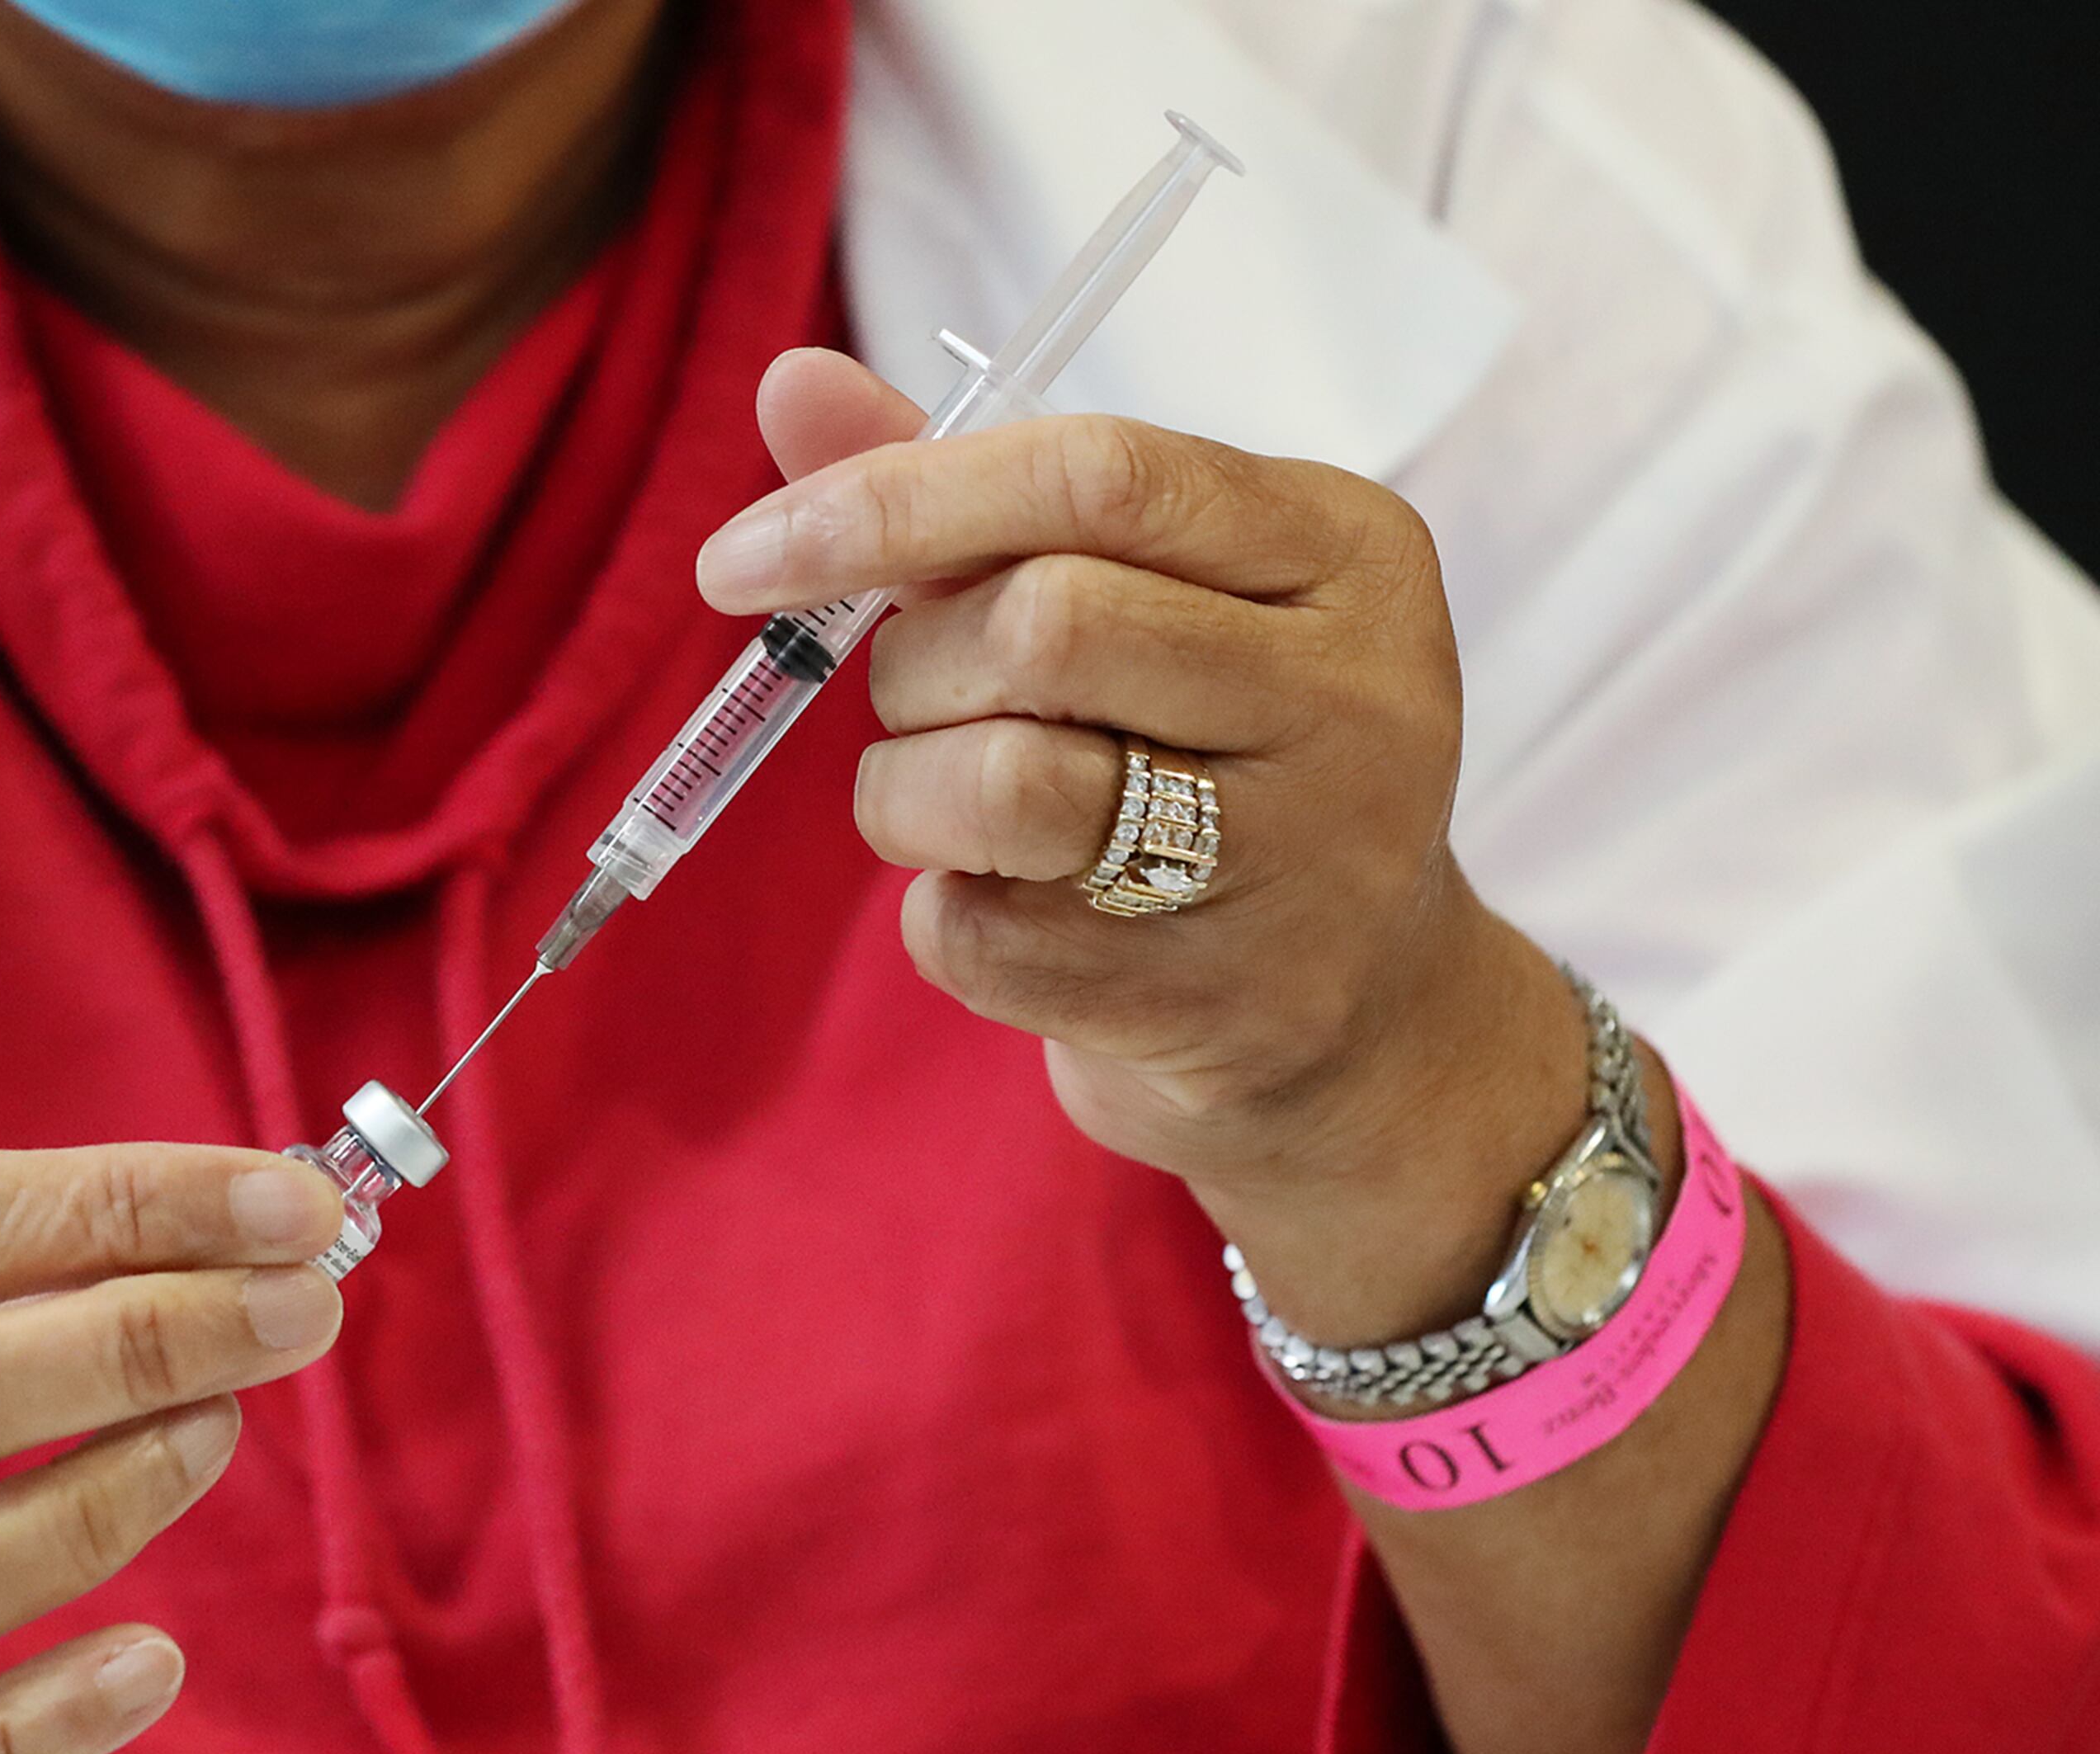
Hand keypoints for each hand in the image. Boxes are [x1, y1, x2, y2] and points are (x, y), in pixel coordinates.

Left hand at [699, 350, 1618, 1338]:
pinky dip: (945, 916)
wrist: (1364, 1018)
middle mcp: (1354, 693)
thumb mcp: (1136, 595)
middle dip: (912, 664)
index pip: (1096, 473)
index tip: (742, 558)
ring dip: (905, 795)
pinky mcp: (1228, 1004)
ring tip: (942, 807)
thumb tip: (792, 382)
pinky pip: (986, 936)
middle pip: (1043, 623)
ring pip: (1006, 783)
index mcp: (1342, 549)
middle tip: (916, 701)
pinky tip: (1010, 907)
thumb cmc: (1208, 757)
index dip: (892, 500)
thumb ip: (967, 493)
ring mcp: (1306, 859)